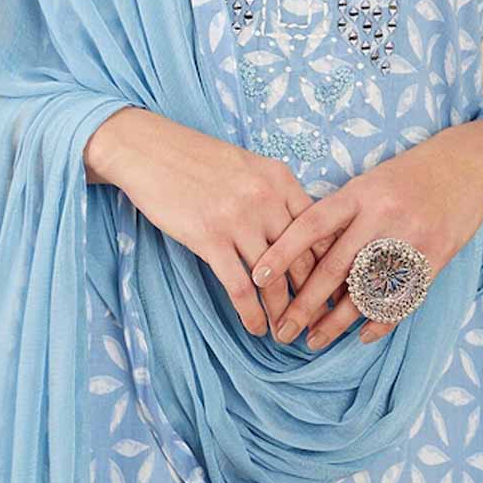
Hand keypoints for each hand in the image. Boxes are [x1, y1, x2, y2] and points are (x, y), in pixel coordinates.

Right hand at [84, 106, 338, 336]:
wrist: (149, 150)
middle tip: (316, 319)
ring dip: (281, 311)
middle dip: (311, 295)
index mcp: (279, 179)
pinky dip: (250, 313)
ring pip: (273, 279)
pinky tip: (254, 328)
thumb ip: (274, 193)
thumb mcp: (247, 166)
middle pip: (301, 258)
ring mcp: (239, 219)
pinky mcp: (210, 237)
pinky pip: (239, 287)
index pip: (318, 230)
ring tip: (285, 331)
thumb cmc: (197, 159)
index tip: (332, 288)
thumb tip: (297, 232)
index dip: (328, 264)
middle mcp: (266, 198)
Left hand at [249, 121, 482, 349]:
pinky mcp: (436, 257)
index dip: (282, 252)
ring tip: (314, 340)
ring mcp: (410, 238)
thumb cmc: (406, 176)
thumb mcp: (368, 182)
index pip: (311, 225)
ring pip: (365, 290)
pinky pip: (402, 297)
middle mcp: (381, 215)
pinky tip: (361, 336)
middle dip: (305, 303)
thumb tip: (301, 253)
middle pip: (335, 267)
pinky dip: (380, 321)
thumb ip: (340, 213)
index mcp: (358, 193)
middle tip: (282, 329)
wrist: (465, 165)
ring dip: (337, 322)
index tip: (258, 278)